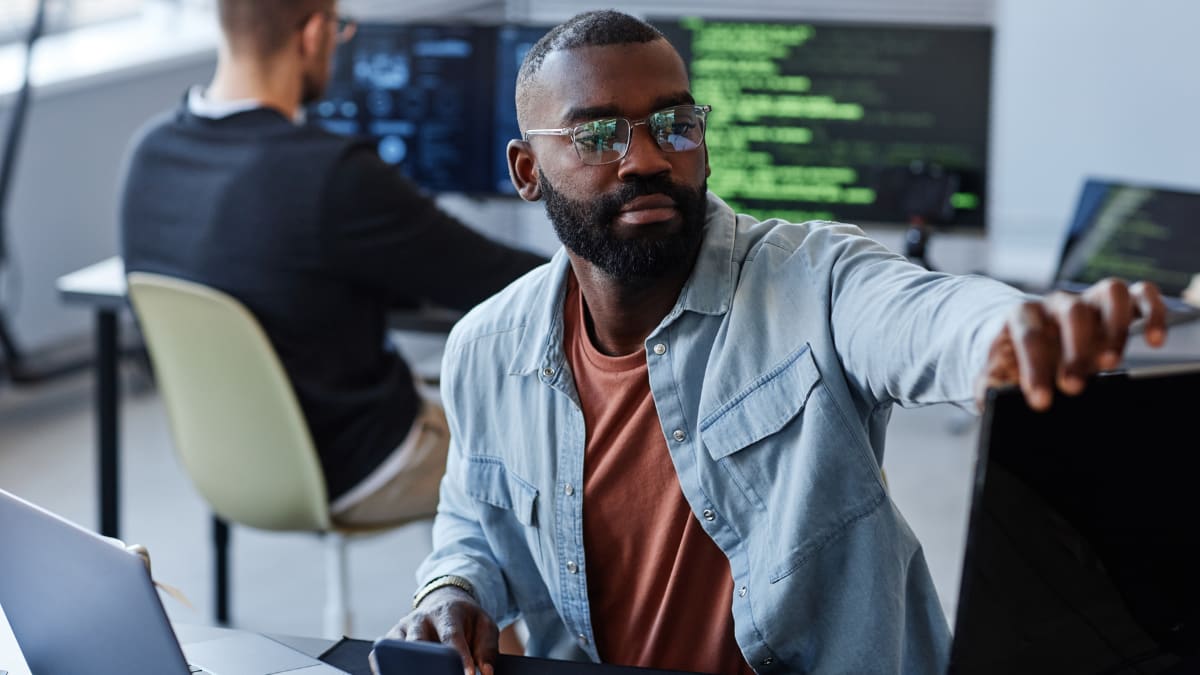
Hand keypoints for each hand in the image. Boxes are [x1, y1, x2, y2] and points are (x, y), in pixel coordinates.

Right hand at [372, 587, 498, 674]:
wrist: (445, 603)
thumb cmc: (466, 620)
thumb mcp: (485, 626)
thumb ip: (487, 649)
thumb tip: (485, 672)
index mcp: (447, 612)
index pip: (451, 636)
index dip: (458, 656)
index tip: (466, 674)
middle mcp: (421, 619)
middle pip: (418, 642)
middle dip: (428, 663)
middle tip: (441, 674)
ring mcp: (403, 629)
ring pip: (398, 649)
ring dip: (406, 666)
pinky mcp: (390, 639)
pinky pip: (380, 656)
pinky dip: (384, 668)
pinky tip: (395, 674)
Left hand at [975, 278, 1166, 410]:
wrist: (1031, 342)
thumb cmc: (1015, 360)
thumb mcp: (995, 372)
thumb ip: (989, 382)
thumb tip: (989, 397)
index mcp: (1023, 315)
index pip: (1028, 334)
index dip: (1035, 367)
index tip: (1040, 401)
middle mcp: (1057, 303)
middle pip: (1072, 311)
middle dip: (1075, 351)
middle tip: (1074, 388)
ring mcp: (1089, 301)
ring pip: (1111, 293)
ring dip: (1115, 328)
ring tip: (1109, 363)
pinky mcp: (1116, 306)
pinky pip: (1142, 295)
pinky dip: (1153, 312)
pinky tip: (1154, 340)